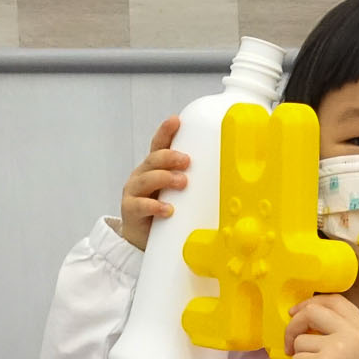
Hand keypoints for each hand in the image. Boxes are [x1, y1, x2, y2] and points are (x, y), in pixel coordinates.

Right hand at [115, 116, 187, 251]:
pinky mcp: (130, 210)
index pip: (158, 145)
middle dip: (169, 157)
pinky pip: (141, 205)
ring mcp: (134, 192)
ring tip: (182, 182)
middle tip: (186, 160)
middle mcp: (142, 175)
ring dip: (165, 178)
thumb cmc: (164, 210)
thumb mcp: (179, 193)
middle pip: (153, 159)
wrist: (142, 237)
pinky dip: (155, 206)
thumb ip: (194, 183)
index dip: (166, 131)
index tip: (176, 120)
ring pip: (146, 179)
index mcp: (154, 168)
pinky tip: (168, 209)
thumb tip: (228, 179)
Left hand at [284, 295, 358, 358]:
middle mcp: (353, 333)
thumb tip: (308, 322)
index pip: (335, 300)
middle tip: (291, 342)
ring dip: (302, 358)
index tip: (298, 312)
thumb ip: (344, 332)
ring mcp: (337, 348)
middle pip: (312, 312)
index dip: (312, 302)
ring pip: (301, 341)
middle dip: (294, 325)